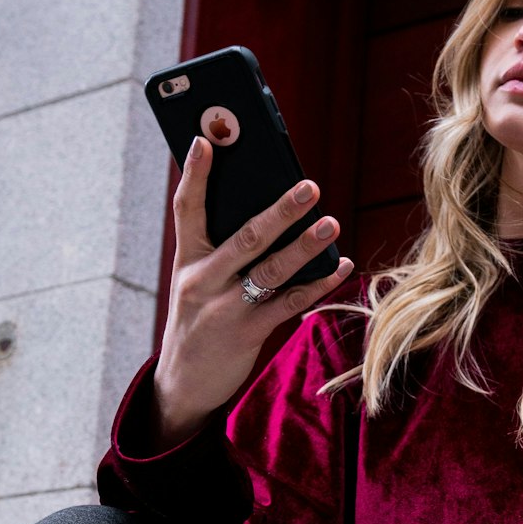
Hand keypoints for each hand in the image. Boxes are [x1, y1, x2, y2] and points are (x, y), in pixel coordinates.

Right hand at [152, 136, 353, 445]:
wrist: (181, 384)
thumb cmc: (197, 321)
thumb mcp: (195, 282)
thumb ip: (220, 250)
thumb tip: (267, 213)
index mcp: (187, 261)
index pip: (187, 209)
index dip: (196, 174)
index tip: (205, 139)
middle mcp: (203, 281)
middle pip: (245, 237)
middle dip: (279, 210)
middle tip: (309, 186)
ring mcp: (226, 308)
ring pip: (272, 270)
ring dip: (305, 246)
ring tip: (331, 223)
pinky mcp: (248, 333)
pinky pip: (290, 304)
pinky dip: (319, 284)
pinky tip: (341, 266)